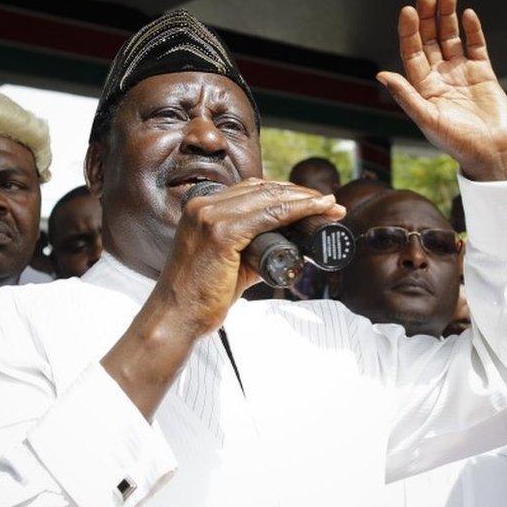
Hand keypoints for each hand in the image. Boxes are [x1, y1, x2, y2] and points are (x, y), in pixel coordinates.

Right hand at [102, 180, 343, 418]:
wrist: (176, 318)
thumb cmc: (200, 295)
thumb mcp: (228, 263)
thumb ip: (253, 248)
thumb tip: (288, 245)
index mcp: (202, 208)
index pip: (251, 189)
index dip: (286, 192)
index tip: (313, 202)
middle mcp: (204, 206)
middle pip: (263, 189)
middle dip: (300, 194)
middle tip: (330, 205)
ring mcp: (209, 217)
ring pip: (269, 198)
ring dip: (304, 200)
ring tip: (330, 207)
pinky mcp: (220, 234)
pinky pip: (268, 215)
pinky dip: (295, 211)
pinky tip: (314, 212)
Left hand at [377, 0, 506, 180]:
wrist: (492, 153)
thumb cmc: (458, 143)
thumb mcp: (427, 119)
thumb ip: (406, 96)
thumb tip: (381, 75)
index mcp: (423, 89)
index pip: (411, 53)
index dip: (409, 32)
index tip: (408, 11)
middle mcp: (440, 78)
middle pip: (429, 41)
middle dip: (427, 19)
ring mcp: (461, 74)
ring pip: (451, 39)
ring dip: (448, 18)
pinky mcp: (483, 73)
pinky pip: (476, 46)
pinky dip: (472, 30)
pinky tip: (467, 14)